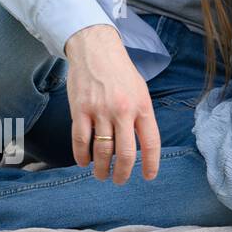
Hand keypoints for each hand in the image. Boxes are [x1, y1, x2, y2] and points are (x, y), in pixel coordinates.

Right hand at [64, 24, 160, 182]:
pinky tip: (84, 162)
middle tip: (120, 180)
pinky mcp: (80, 110)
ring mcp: (100, 111)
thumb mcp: (141, 92)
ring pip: (101, 151)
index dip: (151, 163)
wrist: (97, 51)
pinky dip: (81, 156)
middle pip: (125, 153)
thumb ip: (141, 116)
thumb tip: (142, 145)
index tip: (149, 177)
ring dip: (101, 168)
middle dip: (123, 172)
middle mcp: (123, 111)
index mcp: (142, 107)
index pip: (151, 142)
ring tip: (101, 174)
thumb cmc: (121, 73)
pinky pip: (80, 141)